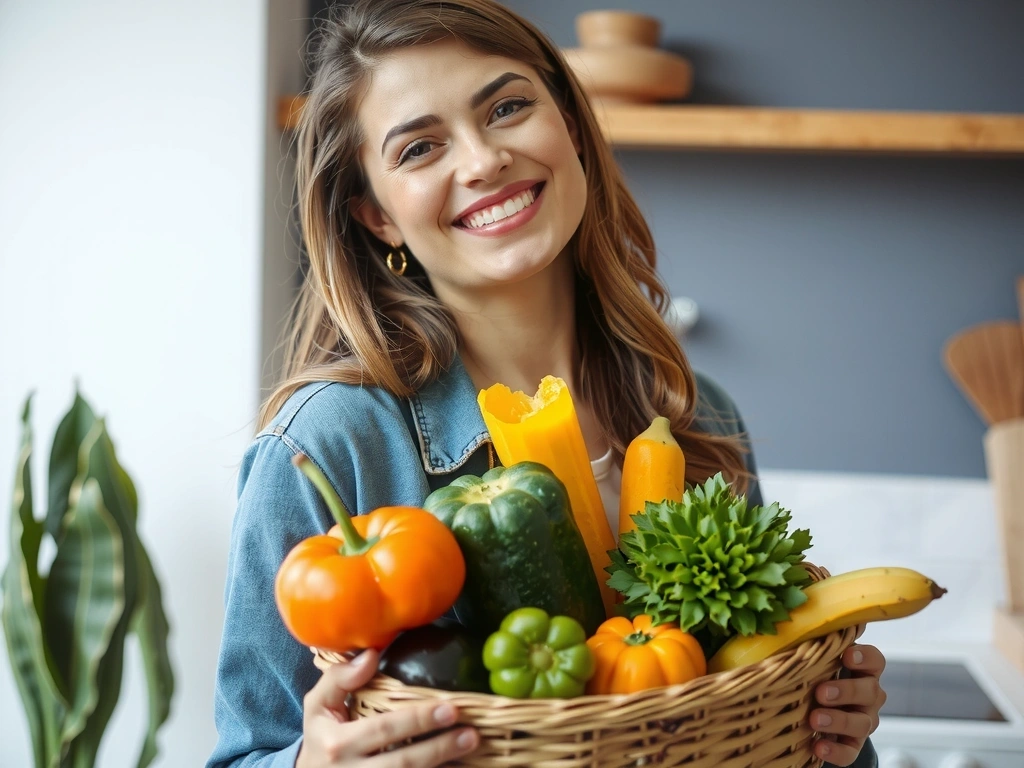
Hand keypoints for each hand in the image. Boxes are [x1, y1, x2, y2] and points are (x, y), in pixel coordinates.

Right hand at [296, 649, 479, 766]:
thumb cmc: (320, 735)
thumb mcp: (317, 705)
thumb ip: (339, 678)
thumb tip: (372, 654)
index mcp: (337, 743)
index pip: (384, 730)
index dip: (418, 720)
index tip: (450, 707)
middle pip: (402, 763)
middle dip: (439, 748)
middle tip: (470, 732)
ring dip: (441, 765)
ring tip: (469, 747)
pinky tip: (456, 767)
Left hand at [809, 643, 885, 765]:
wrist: (817, 712)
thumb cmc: (816, 675)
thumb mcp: (818, 659)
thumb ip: (817, 643)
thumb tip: (800, 620)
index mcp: (863, 670)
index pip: (875, 661)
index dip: (865, 658)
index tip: (847, 655)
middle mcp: (869, 695)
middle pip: (869, 691)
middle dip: (846, 691)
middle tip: (821, 692)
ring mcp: (863, 721)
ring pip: (861, 723)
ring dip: (838, 721)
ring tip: (814, 720)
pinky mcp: (852, 745)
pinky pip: (850, 751)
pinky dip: (835, 751)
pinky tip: (818, 747)